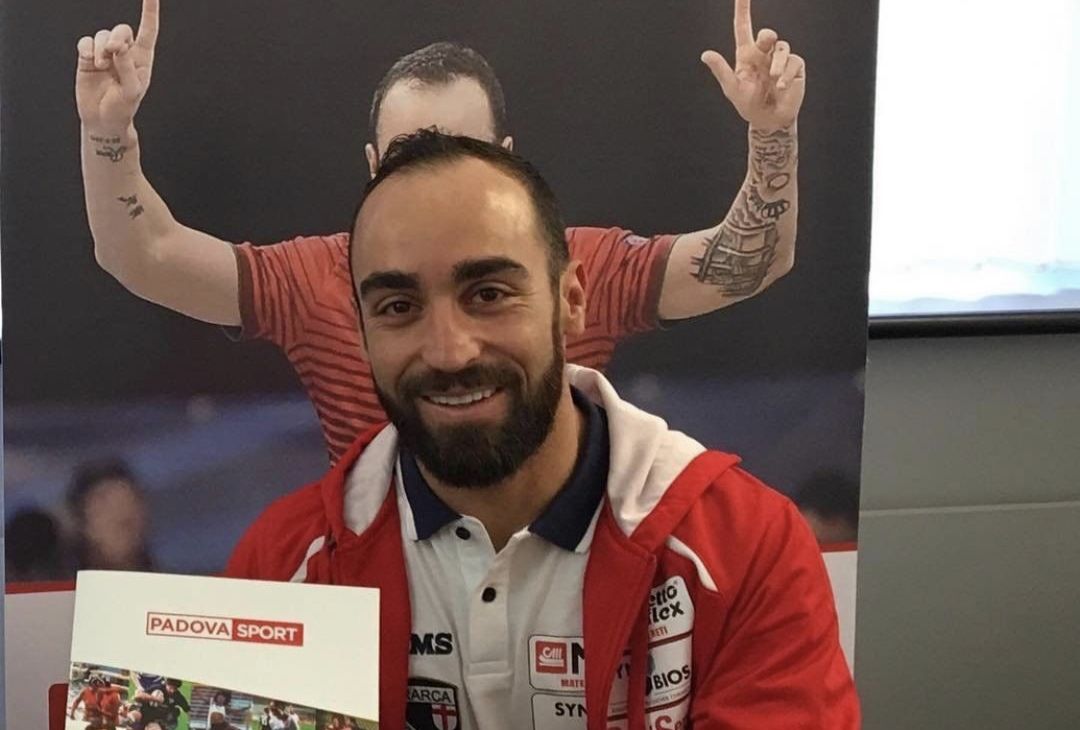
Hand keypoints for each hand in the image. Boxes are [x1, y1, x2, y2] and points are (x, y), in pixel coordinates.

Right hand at [75, 0, 159, 133]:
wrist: (102, 119)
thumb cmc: (123, 108)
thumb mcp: (131, 91)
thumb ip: (127, 68)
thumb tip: (118, 47)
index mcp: (142, 59)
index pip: (148, 31)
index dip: (150, 13)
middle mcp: (124, 53)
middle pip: (121, 29)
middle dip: (116, 37)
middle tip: (113, 51)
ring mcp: (105, 54)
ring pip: (102, 35)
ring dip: (101, 49)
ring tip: (102, 67)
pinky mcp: (88, 57)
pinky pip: (86, 41)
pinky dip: (87, 49)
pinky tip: (90, 60)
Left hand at [701, 0, 804, 129]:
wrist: (769, 119)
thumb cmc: (748, 104)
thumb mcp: (732, 88)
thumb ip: (721, 70)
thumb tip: (706, 54)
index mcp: (746, 54)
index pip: (743, 27)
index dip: (743, 9)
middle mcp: (763, 53)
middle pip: (767, 34)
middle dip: (767, 37)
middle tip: (766, 41)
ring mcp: (780, 59)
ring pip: (782, 48)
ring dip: (777, 63)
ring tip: (773, 80)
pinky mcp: (794, 66)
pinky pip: (792, 63)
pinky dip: (786, 76)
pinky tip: (780, 87)